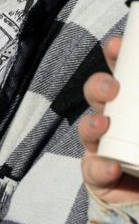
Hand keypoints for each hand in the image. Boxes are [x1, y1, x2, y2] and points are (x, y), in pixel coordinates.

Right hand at [80, 37, 138, 202]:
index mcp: (134, 108)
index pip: (123, 77)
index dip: (117, 58)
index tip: (119, 46)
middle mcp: (117, 124)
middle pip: (98, 97)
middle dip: (98, 86)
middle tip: (111, 87)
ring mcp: (105, 149)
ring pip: (88, 129)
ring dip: (92, 123)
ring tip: (103, 124)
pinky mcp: (99, 177)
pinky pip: (92, 169)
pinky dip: (99, 166)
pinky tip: (111, 166)